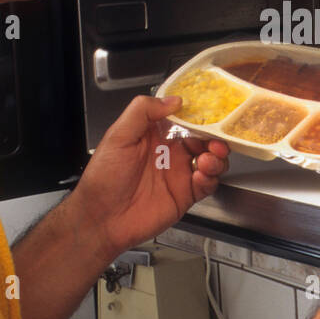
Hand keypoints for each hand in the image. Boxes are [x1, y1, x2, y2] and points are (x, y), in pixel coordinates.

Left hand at [70, 94, 228, 258]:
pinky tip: (202, 176)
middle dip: (215, 137)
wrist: (102, 218)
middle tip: (217, 140)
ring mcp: (179, 174)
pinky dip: (211, 178)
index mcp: (155, 135)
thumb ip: (143, 112)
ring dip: (217, 157)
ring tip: (209, 159)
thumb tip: (172, 100)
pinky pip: (207, 184)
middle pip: (203, 139)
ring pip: (211, 160)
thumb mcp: (118, 136)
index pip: (185, 119)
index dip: (200, 115)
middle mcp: (170, 152)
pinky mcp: (185, 195)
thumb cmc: (104, 178)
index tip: (210, 113)